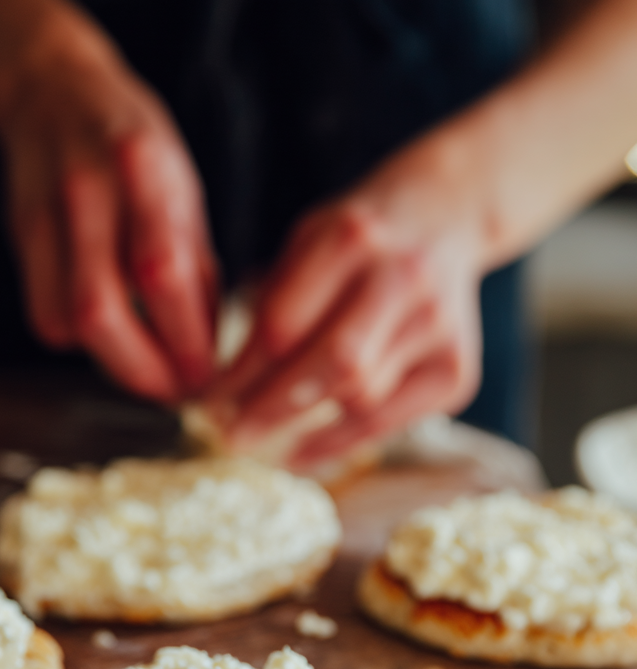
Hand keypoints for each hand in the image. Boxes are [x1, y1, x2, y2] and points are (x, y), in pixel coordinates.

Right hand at [0, 11, 216, 400]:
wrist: (51, 89)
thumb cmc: (134, 147)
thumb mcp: (184, 189)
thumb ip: (196, 267)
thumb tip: (209, 351)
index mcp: (146, 169)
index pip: (163, 276)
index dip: (185, 341)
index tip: (207, 376)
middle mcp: (89, 188)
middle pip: (100, 310)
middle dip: (142, 370)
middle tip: (175, 389)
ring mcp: (45, 213)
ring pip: (67, 322)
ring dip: (112, 360)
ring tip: (148, 363)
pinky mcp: (19, 236)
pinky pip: (45, 315)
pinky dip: (80, 339)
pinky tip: (110, 327)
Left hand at [203, 132, 485, 467]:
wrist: (447, 216)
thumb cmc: (359, 238)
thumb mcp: (309, 240)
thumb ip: (274, 302)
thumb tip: (228, 385)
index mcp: (352, 236)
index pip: (286, 321)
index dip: (243, 370)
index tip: (211, 399)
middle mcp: (403, 278)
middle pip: (331, 363)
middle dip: (272, 407)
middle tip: (229, 435)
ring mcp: (438, 325)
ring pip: (360, 396)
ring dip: (301, 423)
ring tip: (260, 435)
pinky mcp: (457, 368)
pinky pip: (389, 420)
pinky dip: (340, 442)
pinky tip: (301, 452)